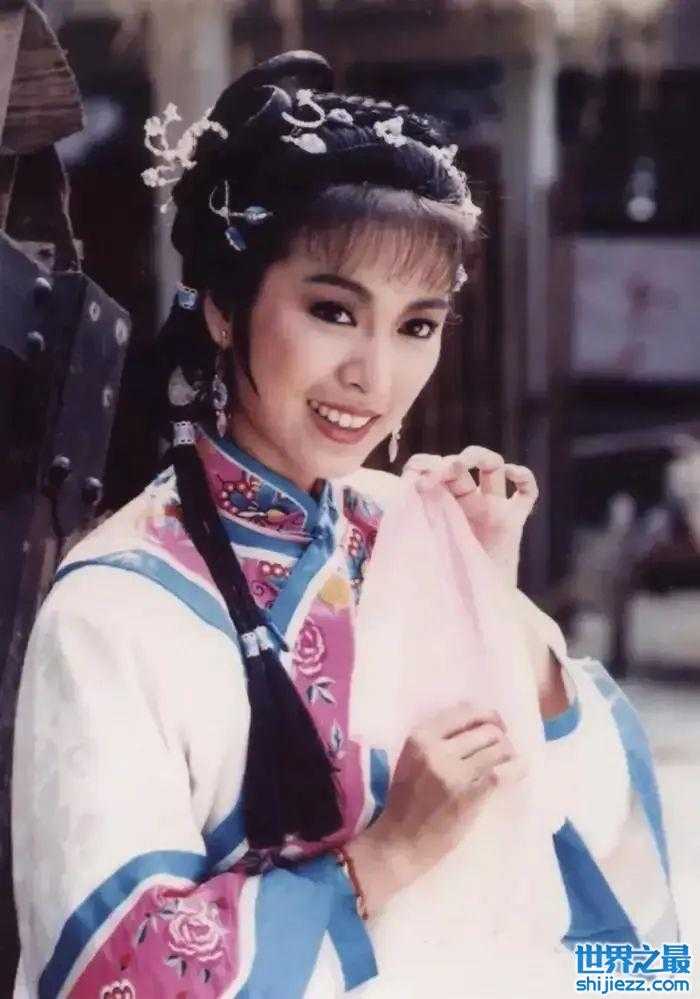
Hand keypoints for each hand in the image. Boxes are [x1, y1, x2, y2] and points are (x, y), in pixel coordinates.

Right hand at [344, 702, 514, 915]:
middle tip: (502, 747)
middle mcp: (437, 750)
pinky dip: (517, 768)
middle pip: (486, 729)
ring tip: (508, 760)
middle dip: (500, 736)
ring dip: (508, 752)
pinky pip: (503, 773)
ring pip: (498, 748)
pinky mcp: (470, 796)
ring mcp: (454, 774)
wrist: (400, 842)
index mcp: (420, 737)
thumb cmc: (406, 800)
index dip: (487, 715)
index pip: (464, 712)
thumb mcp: (413, 759)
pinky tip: (521, 768)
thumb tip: (477, 720)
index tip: (495, 724)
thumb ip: (438, 739)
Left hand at [405, 446, 538, 587]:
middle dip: (445, 465)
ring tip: (458, 465)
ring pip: (494, 467)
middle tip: (430, 478)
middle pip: (463, 466)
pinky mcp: (514, 522)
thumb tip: (405, 485)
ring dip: (478, 457)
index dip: (426, 464)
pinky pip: (527, 492)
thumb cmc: (442, 581)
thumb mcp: (422, 546)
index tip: (412, 472)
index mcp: (446, 505)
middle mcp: (470, 503)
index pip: (438, 469)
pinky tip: (511, 473)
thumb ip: (415, 518)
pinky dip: (523, 476)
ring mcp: (494, 509)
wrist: (473, 610)